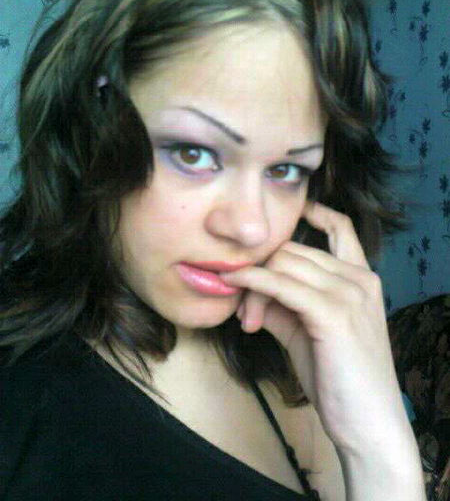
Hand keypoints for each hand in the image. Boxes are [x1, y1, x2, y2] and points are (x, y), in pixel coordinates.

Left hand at [219, 200, 409, 454]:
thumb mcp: (308, 332)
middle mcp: (359, 278)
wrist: (368, 424)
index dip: (315, 212)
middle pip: (292, 251)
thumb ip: (285, 304)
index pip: (339, 228)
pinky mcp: (333, 313)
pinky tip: (235, 286)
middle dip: (261, 272)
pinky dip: (253, 283)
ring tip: (248, 320)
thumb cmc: (339, 378)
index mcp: (361, 278)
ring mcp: (349, 293)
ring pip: (282, 263)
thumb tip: (253, 288)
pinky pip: (281, 284)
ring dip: (253, 286)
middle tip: (245, 310)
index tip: (282, 214)